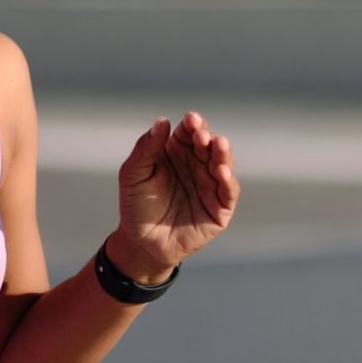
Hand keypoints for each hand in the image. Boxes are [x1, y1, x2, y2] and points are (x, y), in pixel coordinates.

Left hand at [110, 110, 239, 280]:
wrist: (141, 243)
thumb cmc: (136, 206)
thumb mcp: (133, 174)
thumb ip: (145, 148)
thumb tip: (162, 120)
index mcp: (177, 152)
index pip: (190, 132)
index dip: (193, 124)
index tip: (191, 119)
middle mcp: (197, 165)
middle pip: (209, 145)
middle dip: (207, 137)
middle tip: (201, 135)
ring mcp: (211, 186)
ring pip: (224, 164)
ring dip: (222, 153)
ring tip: (218, 144)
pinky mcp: (220, 209)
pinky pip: (229, 192)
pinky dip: (228, 181)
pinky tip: (222, 171)